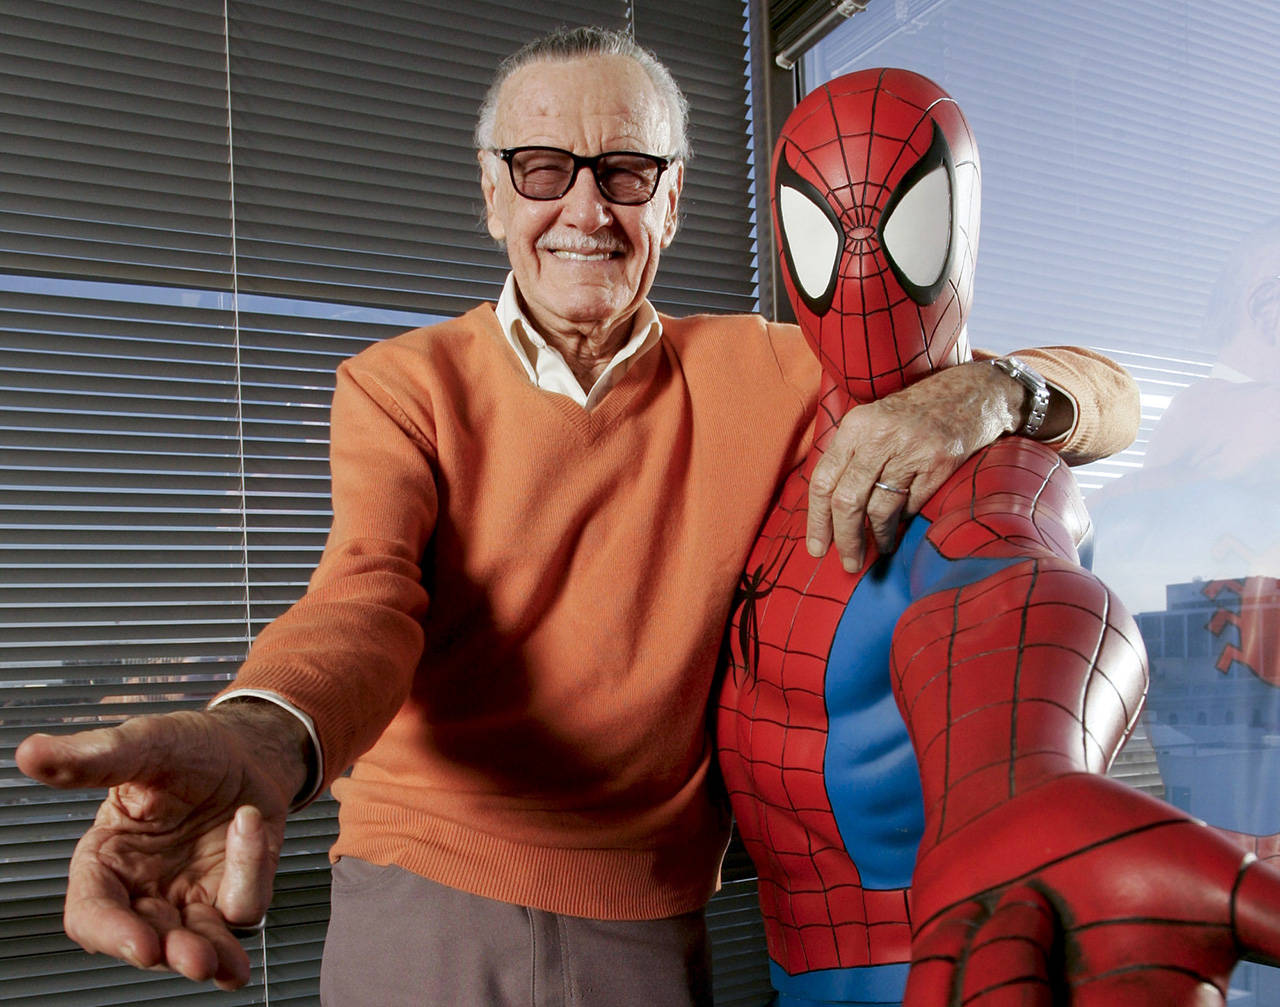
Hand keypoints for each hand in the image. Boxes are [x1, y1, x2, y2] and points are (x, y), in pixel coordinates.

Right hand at [15, 703, 307, 989]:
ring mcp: (192, 896)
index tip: (140, 944)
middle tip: (194, 959)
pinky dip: (252, 870)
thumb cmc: (186, 749)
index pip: (93, 913)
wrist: (246, 747)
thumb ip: (92, 759)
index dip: (111, 934)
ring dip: (212, 954)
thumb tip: (32, 754)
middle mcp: (146, 888)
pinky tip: (250, 823)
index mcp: (108, 860)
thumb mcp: (142, 744)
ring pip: (198, 943)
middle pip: (148, 940)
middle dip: (171, 953)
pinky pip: (245, 903)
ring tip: (226, 962)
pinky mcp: (234, 892)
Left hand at [807, 360, 1024, 570]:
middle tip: (849, 562)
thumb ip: (850, 457)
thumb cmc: (914, 414)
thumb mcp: (873, 422)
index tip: (817, 547)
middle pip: (847, 501)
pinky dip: (903, 522)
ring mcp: (910, 449)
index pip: (823, 480)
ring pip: (880, 509)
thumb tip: (828, 511)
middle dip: (845, 539)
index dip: (816, 520)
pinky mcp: (938, 463)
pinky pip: (912, 506)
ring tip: (879, 549)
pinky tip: (901, 528)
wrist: (970, 393)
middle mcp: (879, 436)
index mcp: (855, 426)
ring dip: (877, 537)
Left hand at [905, 774, 1279, 1004]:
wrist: (1019, 796)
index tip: (1110, 977)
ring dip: (995, 961)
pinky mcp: (952, 999)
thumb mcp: (1213, 875)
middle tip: (1033, 902)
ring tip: (1016, 901)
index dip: (1125, 1005)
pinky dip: (947, 959)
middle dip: (1022, 975)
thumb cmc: (1124, 836)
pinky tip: (965, 915)